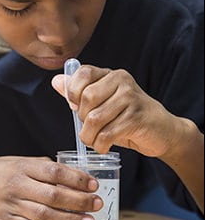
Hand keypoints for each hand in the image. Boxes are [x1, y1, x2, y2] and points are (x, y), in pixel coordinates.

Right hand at [0, 156, 102, 219]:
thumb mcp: (17, 161)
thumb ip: (40, 166)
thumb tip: (68, 174)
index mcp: (22, 166)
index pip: (55, 171)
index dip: (77, 178)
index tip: (93, 183)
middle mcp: (17, 184)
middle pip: (54, 194)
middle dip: (79, 200)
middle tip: (97, 202)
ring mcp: (10, 205)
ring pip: (45, 214)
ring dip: (70, 219)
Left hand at [52, 64, 180, 157]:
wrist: (163, 131)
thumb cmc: (128, 116)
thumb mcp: (102, 102)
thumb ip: (78, 92)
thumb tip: (56, 81)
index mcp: (110, 74)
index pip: (82, 73)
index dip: (73, 92)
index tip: (76, 107)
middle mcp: (121, 80)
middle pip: (86, 98)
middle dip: (82, 118)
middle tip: (89, 128)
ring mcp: (130, 98)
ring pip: (95, 118)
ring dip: (89, 136)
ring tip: (95, 140)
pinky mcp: (136, 118)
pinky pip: (107, 134)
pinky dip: (100, 145)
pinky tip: (105, 146)